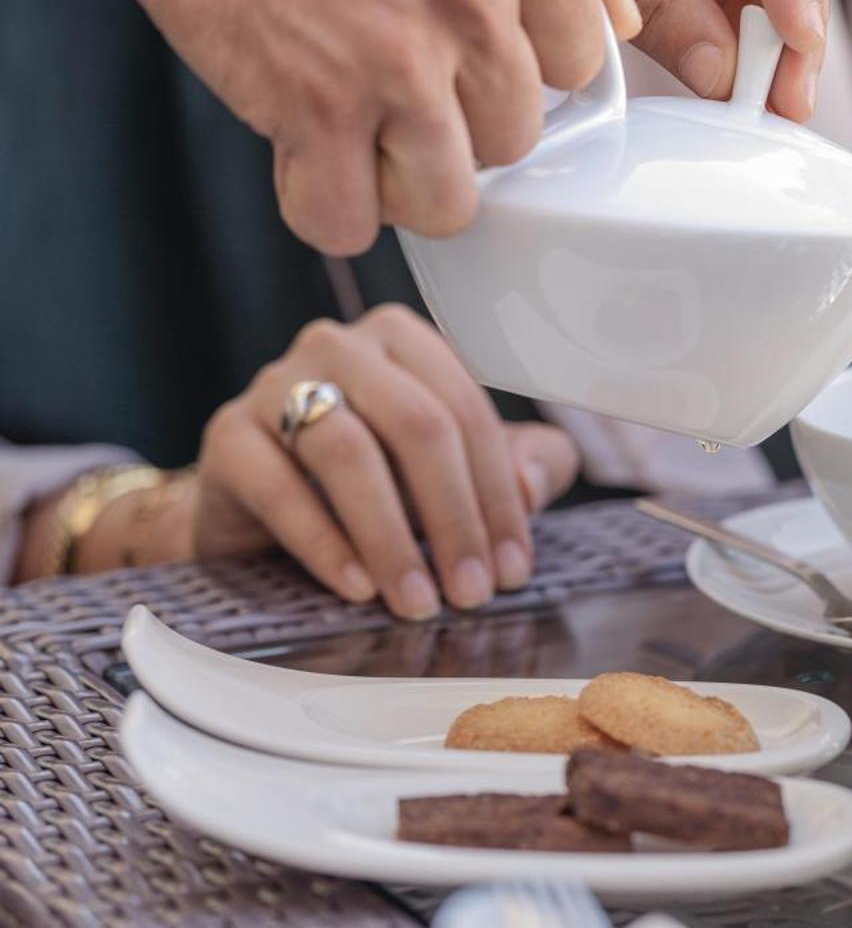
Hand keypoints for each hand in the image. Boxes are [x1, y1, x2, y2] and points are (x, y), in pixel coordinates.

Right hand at [0, 0, 641, 255]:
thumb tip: (620, 16)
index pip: (582, 68)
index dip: (521, 71)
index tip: (471, 57)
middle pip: (517, 139)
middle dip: (461, 126)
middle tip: (399, 88)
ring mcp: (395, 56)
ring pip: (450, 199)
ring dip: (403, 184)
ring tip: (362, 135)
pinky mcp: (312, 103)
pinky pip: (348, 220)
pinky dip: (324, 207)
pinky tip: (307, 160)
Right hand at [190, 305, 578, 618]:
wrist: (259, 508)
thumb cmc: (377, 481)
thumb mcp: (460, 472)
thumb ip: (522, 465)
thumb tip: (533, 483)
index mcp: (407, 340)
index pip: (467, 412)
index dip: (498, 495)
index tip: (513, 570)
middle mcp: (342, 346)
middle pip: (416, 424)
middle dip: (453, 518)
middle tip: (470, 593)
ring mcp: (276, 383)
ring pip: (347, 451)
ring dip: (390, 538)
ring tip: (417, 600)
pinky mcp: (227, 434)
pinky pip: (279, 487)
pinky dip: (324, 543)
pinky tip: (356, 587)